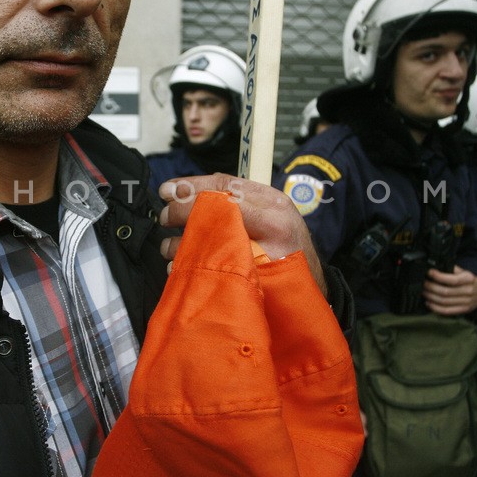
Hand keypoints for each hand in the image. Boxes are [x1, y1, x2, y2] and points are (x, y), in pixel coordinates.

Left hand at [157, 174, 325, 294]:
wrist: (312, 290)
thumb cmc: (288, 249)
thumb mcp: (273, 215)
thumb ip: (239, 200)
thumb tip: (186, 192)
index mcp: (274, 204)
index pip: (227, 186)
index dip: (191, 186)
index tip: (167, 190)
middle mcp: (273, 225)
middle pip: (215, 210)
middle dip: (181, 212)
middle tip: (165, 217)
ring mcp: (265, 255)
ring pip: (209, 241)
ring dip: (180, 243)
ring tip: (169, 245)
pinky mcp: (254, 282)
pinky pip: (212, 271)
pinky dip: (191, 267)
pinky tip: (180, 267)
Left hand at [422, 266, 476, 314]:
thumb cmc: (469, 281)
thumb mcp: (464, 271)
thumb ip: (452, 269)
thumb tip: (436, 267)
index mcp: (469, 279)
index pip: (452, 279)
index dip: (438, 277)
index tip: (429, 272)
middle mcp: (469, 291)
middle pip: (446, 292)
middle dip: (431, 287)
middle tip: (424, 283)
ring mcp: (466, 302)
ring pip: (444, 301)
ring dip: (431, 297)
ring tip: (424, 291)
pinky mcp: (463, 310)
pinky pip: (446, 311)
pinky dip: (435, 307)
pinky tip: (428, 302)